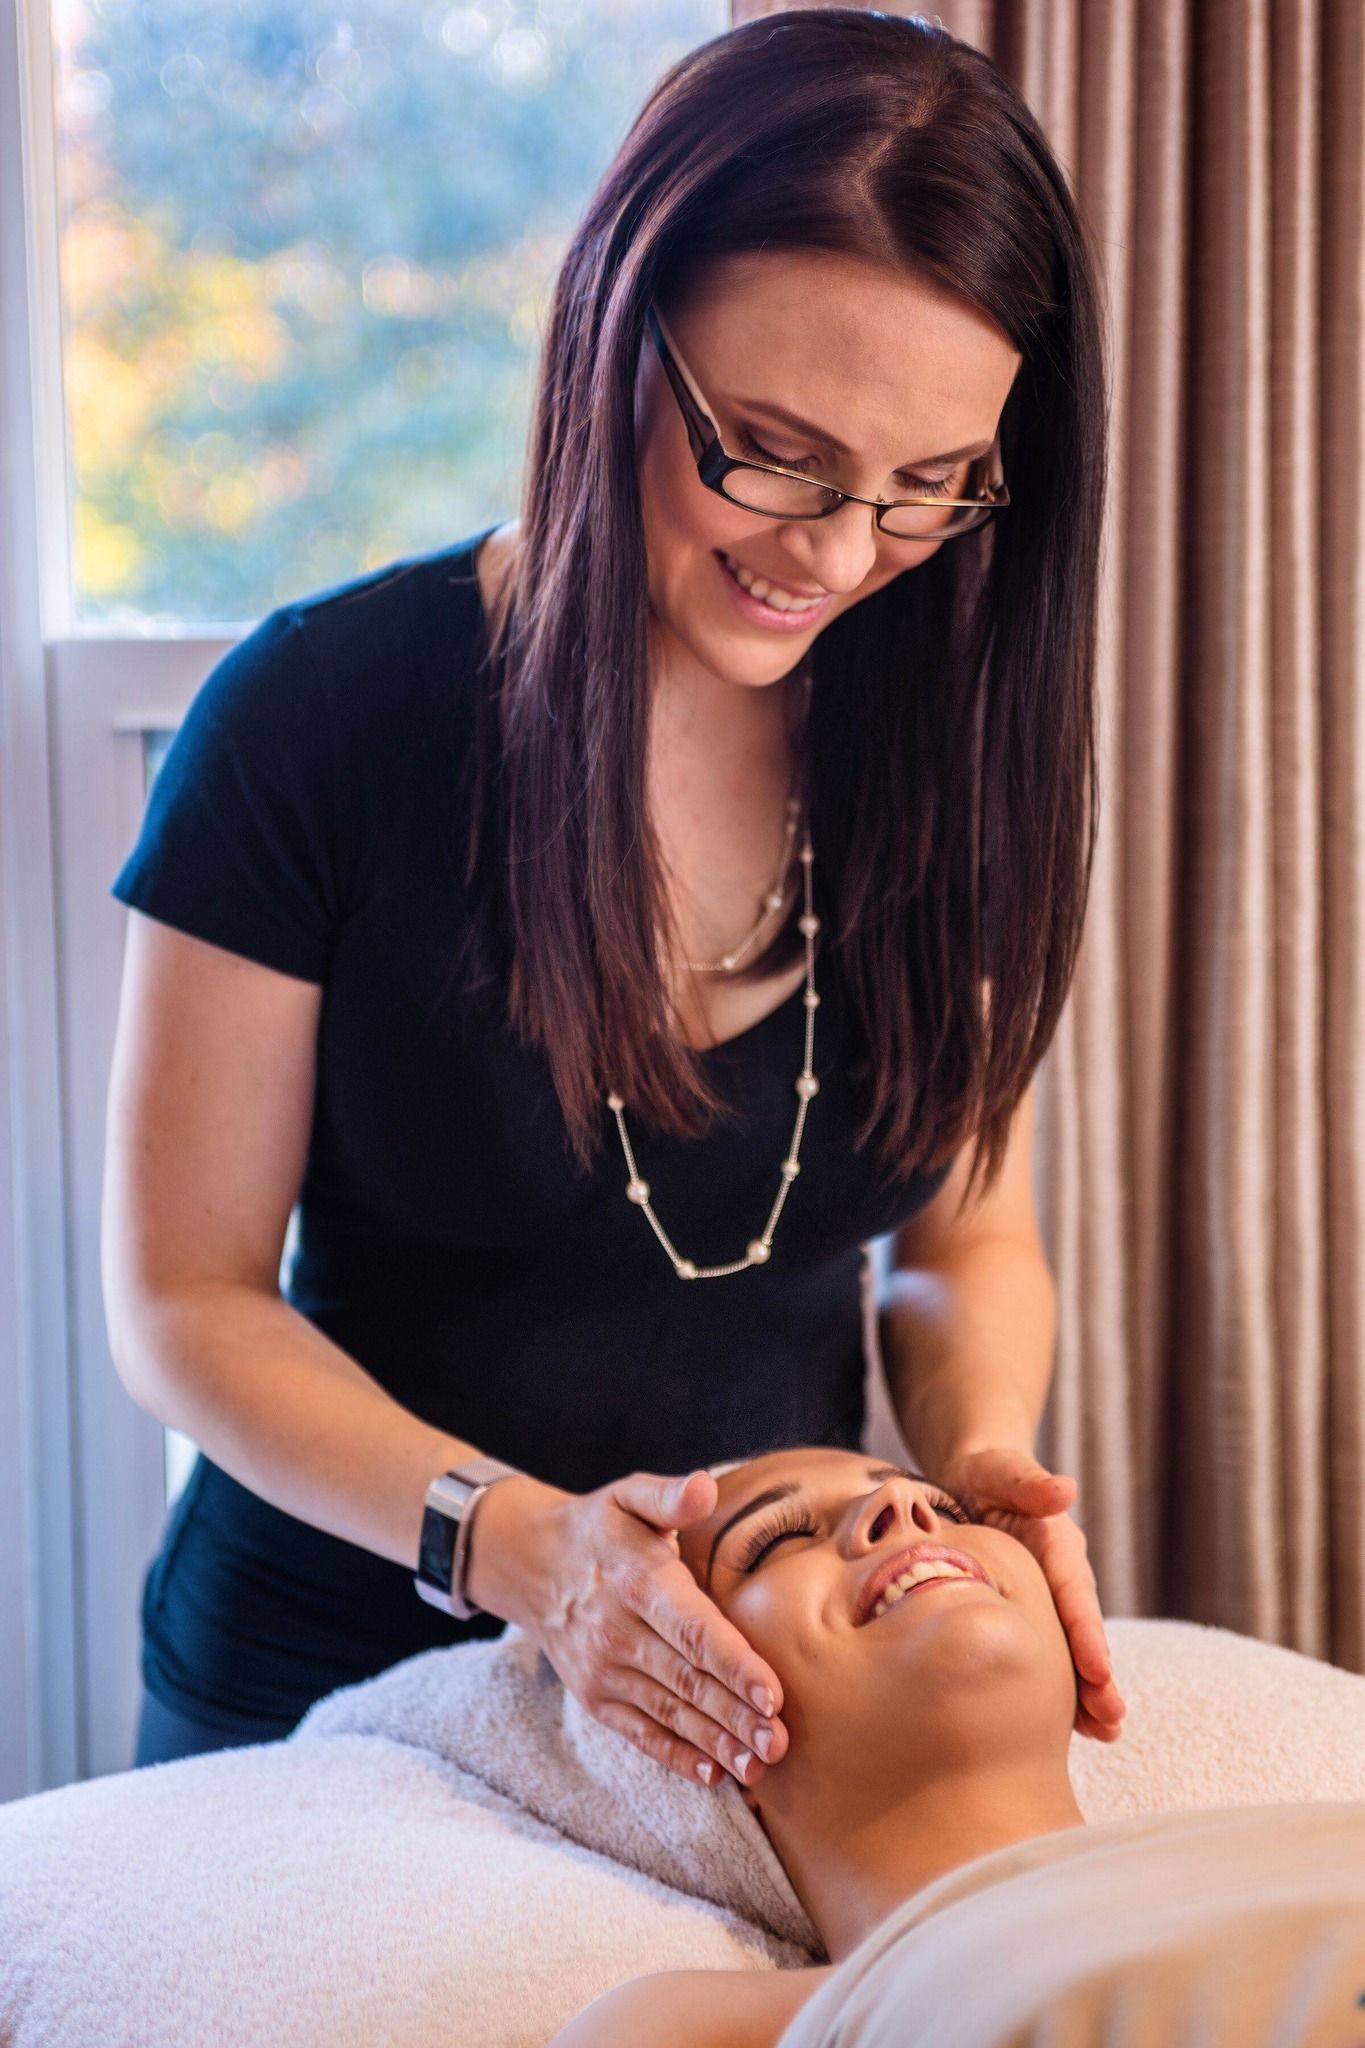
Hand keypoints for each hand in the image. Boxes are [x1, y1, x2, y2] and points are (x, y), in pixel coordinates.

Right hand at [465, 1467, 788, 1790]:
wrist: (531, 1565)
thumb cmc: (601, 1528)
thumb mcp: (630, 1496)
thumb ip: (670, 1497)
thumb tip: (704, 1487)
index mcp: (638, 1583)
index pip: (693, 1631)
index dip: (734, 1664)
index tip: (772, 1693)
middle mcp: (619, 1634)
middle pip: (689, 1682)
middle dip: (737, 1715)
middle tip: (780, 1743)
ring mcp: (604, 1672)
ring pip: (670, 1714)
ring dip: (717, 1742)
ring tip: (760, 1766)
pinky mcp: (596, 1699)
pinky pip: (640, 1733)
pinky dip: (676, 1756)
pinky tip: (713, 1774)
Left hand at [938, 1446, 1126, 1741]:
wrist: (974, 1480)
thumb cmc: (987, 1472)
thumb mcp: (1000, 1469)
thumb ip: (1028, 1480)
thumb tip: (1064, 1489)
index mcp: (1057, 1545)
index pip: (1074, 1593)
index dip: (1086, 1632)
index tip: (1098, 1670)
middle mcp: (1062, 1577)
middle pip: (1082, 1632)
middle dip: (1098, 1677)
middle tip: (1110, 1719)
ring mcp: (1049, 1600)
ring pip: (1071, 1652)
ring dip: (1088, 1693)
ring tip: (1104, 1734)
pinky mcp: (1033, 1616)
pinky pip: (1049, 1656)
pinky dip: (1061, 1691)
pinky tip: (1073, 1728)